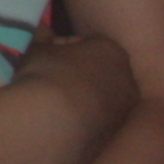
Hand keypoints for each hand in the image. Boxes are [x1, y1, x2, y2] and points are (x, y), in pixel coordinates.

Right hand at [0, 33, 138, 163]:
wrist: (53, 124)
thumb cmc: (46, 75)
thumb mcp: (35, 49)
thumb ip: (41, 36)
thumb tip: (42, 28)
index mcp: (111, 50)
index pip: (88, 42)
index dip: (64, 46)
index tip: (47, 53)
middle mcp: (128, 78)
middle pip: (100, 70)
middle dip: (79, 72)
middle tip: (50, 77)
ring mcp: (125, 110)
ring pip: (101, 98)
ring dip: (81, 98)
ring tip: (52, 103)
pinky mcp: (115, 135)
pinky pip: (97, 121)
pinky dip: (82, 119)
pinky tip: (59, 122)